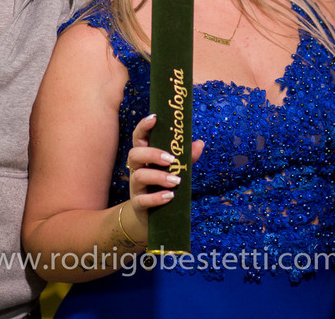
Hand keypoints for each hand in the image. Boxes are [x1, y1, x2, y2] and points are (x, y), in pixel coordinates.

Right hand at [123, 114, 205, 240]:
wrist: (152, 217)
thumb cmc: (163, 186)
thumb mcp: (176, 170)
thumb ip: (186, 158)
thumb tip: (200, 143)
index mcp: (145, 157)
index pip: (139, 138)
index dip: (144, 126)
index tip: (155, 117)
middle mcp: (137, 169)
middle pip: (134, 154)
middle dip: (152, 153)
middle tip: (171, 159)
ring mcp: (135, 187)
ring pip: (138, 176)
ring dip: (158, 177)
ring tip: (176, 181)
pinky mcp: (138, 204)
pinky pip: (143, 200)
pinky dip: (157, 198)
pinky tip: (170, 196)